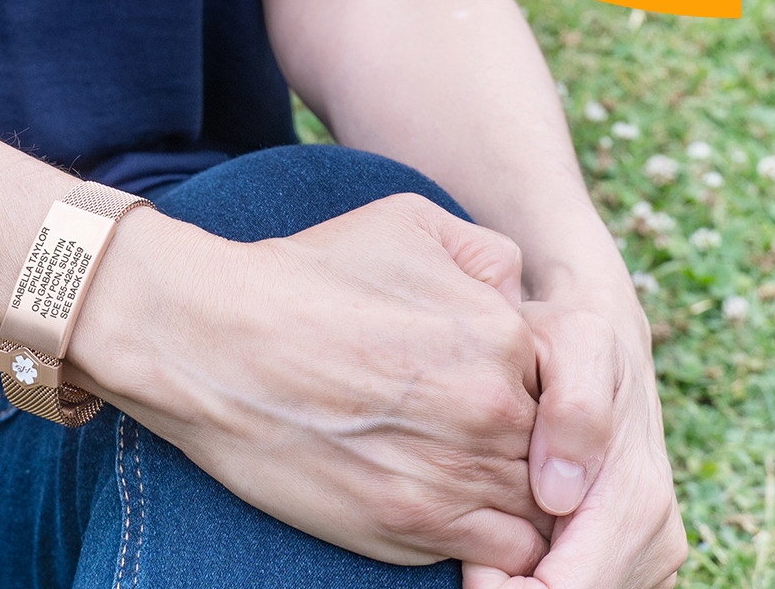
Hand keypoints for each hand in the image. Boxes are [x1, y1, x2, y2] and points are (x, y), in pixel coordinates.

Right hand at [72, 193, 572, 575]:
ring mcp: (455, 476)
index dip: (529, 382)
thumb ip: (485, 251)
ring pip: (532, 507)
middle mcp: (491, 409)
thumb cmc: (304, 275)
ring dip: (513, 495)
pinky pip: (498, 553)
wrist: (212, 341)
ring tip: (453, 465)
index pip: (562, 380)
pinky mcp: (415, 529)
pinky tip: (443, 503)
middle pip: (553, 450)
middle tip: (467, 426)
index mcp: (500, 333)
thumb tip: (519, 287)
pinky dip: (490, 541)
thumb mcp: (403, 221)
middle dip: (526, 444)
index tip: (485, 379)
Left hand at [461, 292, 685, 588]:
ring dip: (526, 578)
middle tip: (474, 546)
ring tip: (495, 526)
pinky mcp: (634, 556)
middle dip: (514, 584)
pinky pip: (581, 582)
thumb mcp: (573, 343)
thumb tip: (560, 495)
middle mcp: (655, 538)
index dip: (511, 588)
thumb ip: (572, 410)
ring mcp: (649, 552)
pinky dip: (541, 570)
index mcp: (638, 500)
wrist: (602, 341)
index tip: (474, 559)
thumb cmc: (573, 338)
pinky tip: (518, 529)